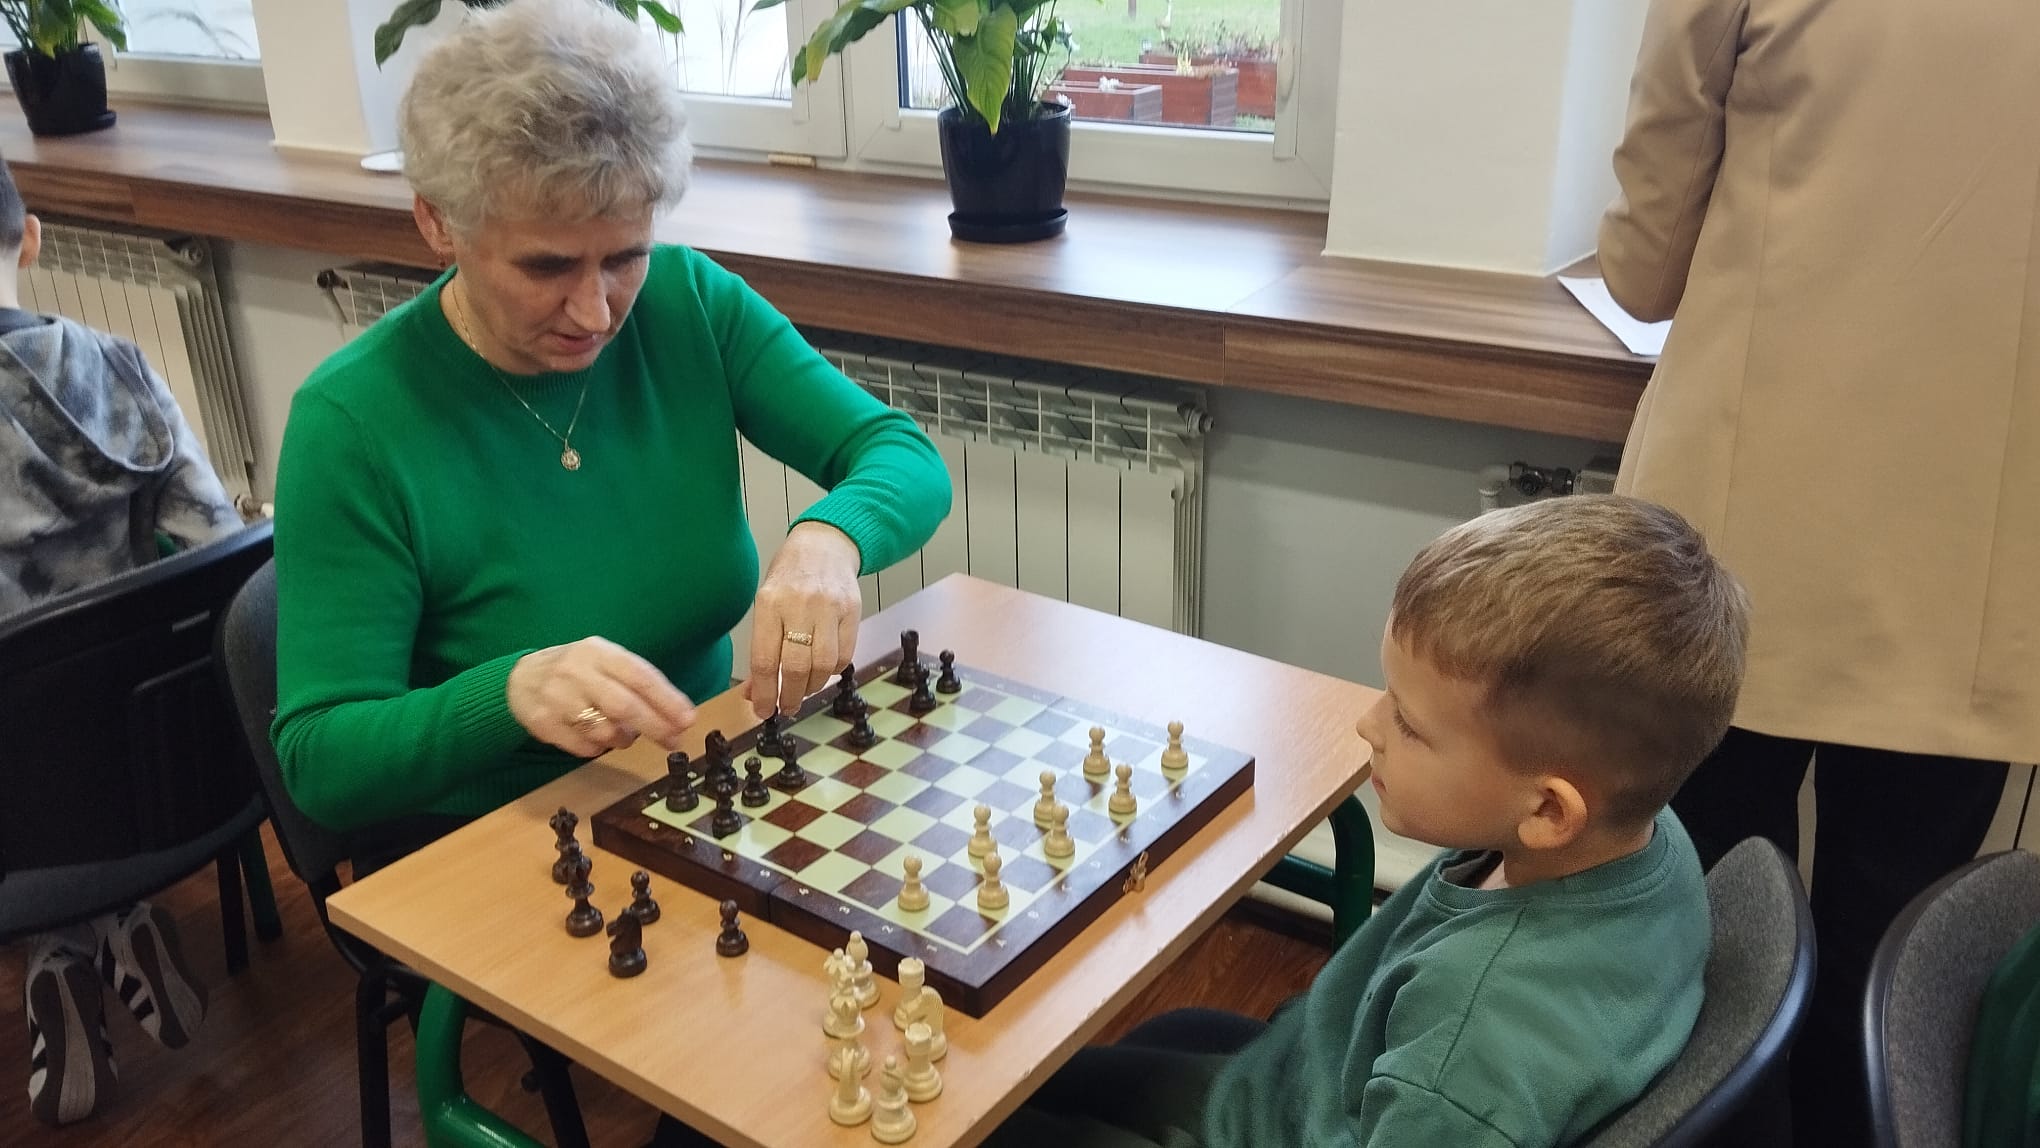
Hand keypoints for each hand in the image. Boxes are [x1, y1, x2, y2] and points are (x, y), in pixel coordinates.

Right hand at [507, 636, 697, 757]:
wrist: (518, 680)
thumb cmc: (575, 671)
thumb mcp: (603, 660)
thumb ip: (635, 681)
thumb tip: (675, 714)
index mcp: (597, 652)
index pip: (639, 676)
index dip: (667, 699)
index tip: (687, 718)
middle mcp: (576, 672)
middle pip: (624, 705)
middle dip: (655, 726)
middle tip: (675, 740)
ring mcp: (557, 699)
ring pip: (605, 731)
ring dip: (624, 738)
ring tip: (625, 733)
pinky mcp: (544, 724)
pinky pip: (585, 747)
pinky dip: (599, 747)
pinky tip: (596, 736)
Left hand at [747, 521, 862, 718]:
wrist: (825, 546)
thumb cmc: (789, 578)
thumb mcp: (765, 605)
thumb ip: (762, 647)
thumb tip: (755, 692)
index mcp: (770, 603)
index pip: (765, 658)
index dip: (764, 692)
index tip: (763, 710)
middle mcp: (800, 605)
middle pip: (795, 666)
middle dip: (789, 696)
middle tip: (785, 707)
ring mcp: (829, 608)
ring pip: (823, 665)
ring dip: (811, 687)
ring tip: (802, 690)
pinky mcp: (851, 612)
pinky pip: (844, 656)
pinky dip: (831, 671)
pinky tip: (821, 670)